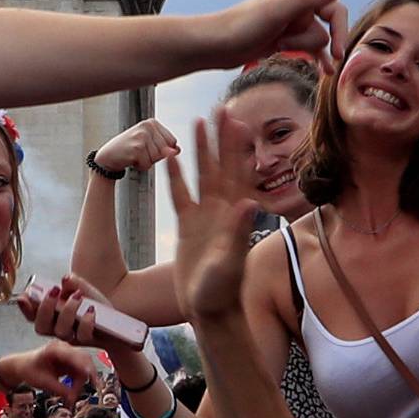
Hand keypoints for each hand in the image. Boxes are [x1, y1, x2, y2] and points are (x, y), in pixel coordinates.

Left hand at [2, 318, 98, 408]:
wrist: (22, 366)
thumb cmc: (29, 371)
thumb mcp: (43, 382)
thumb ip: (60, 389)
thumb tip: (73, 399)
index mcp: (55, 349)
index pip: (75, 356)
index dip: (85, 367)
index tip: (91, 379)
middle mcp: (65, 348)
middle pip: (84, 360)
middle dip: (87, 377)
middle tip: (84, 393)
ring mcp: (69, 353)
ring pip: (85, 366)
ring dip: (82, 382)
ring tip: (73, 395)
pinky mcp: (71, 360)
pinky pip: (81, 371)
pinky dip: (79, 382)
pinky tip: (73, 390)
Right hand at [33, 272, 148, 373]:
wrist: (117, 323)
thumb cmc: (94, 305)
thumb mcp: (84, 290)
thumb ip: (73, 284)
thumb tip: (65, 279)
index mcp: (52, 316)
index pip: (32, 315)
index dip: (25, 308)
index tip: (24, 296)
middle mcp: (58, 328)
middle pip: (41, 327)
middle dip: (44, 308)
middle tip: (54, 291)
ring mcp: (72, 336)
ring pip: (60, 331)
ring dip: (67, 312)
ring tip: (78, 297)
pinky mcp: (87, 341)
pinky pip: (82, 335)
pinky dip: (86, 322)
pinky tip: (92, 310)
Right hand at [91, 118, 179, 176]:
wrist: (107, 157)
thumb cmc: (130, 151)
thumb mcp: (150, 145)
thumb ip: (166, 147)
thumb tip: (178, 150)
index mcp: (153, 123)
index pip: (172, 142)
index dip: (162, 151)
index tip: (147, 148)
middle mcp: (147, 126)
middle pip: (166, 151)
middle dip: (154, 157)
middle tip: (139, 153)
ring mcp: (141, 136)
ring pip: (158, 158)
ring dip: (147, 162)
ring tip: (135, 156)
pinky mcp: (136, 147)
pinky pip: (148, 164)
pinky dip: (140, 166)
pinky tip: (130, 160)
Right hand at [164, 111, 257, 320]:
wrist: (210, 310)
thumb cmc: (224, 290)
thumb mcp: (231, 260)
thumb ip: (238, 231)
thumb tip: (247, 202)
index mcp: (235, 213)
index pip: (238, 171)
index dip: (238, 146)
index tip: (238, 119)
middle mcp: (222, 209)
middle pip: (221, 164)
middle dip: (221, 137)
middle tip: (220, 107)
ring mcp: (205, 216)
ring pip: (202, 174)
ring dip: (201, 150)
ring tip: (196, 122)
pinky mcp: (188, 227)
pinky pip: (180, 195)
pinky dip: (176, 177)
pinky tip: (171, 158)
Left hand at [205, 0, 375, 69]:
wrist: (216, 46)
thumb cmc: (239, 25)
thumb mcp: (275, 12)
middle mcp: (301, 0)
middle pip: (336, 12)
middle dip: (338, 33)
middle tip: (339, 54)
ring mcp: (296, 20)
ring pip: (322, 34)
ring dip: (310, 47)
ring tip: (284, 48)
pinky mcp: (290, 38)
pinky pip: (315, 48)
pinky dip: (321, 59)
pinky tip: (326, 72)